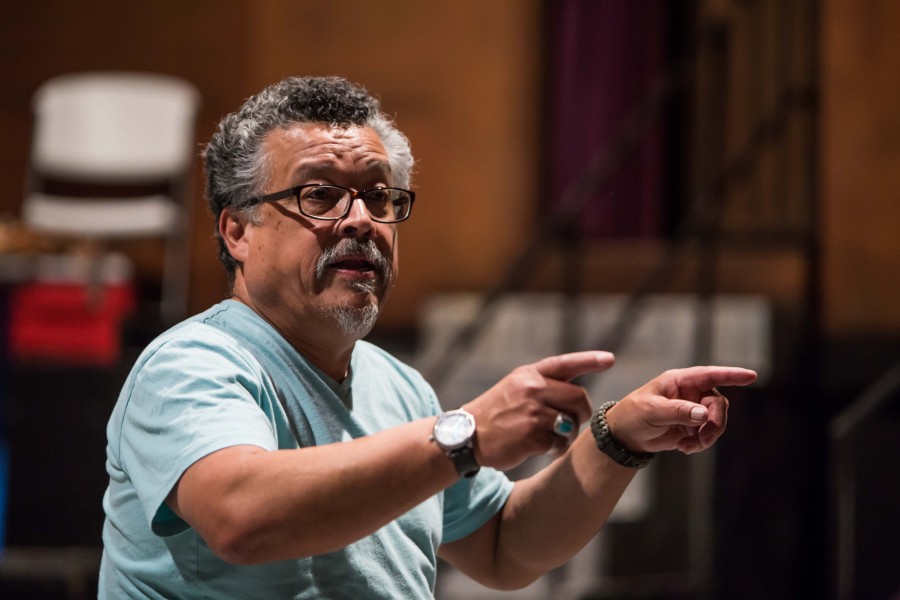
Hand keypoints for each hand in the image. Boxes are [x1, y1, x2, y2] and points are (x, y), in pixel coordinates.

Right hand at [464, 351, 614, 470]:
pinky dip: (554, 449)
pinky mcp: (533, 435)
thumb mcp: (513, 388)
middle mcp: (532, 389)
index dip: (589, 361)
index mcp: (527, 375)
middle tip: (573, 422)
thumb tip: (577, 396)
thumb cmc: (493, 414)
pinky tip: (538, 448)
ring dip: (566, 435)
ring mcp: (533, 412)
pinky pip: (560, 444)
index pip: (564, 364)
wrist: (465, 436)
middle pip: (579, 398)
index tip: (609, 359)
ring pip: (571, 423)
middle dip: (581, 413)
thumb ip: (541, 386)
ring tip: (547, 437)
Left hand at [605, 366, 756, 454]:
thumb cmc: (634, 414)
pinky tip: (684, 447)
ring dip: (708, 436)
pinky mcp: (693, 426)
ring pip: (717, 420)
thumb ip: (678, 411)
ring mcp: (693, 409)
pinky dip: (701, 443)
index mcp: (680, 381)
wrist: (626, 436)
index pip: (710, 375)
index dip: (732, 374)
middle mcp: (691, 393)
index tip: (752, 375)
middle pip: (718, 404)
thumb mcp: (652, 411)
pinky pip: (709, 434)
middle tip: (704, 438)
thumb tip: (703, 414)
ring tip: (689, 446)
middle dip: (715, 422)